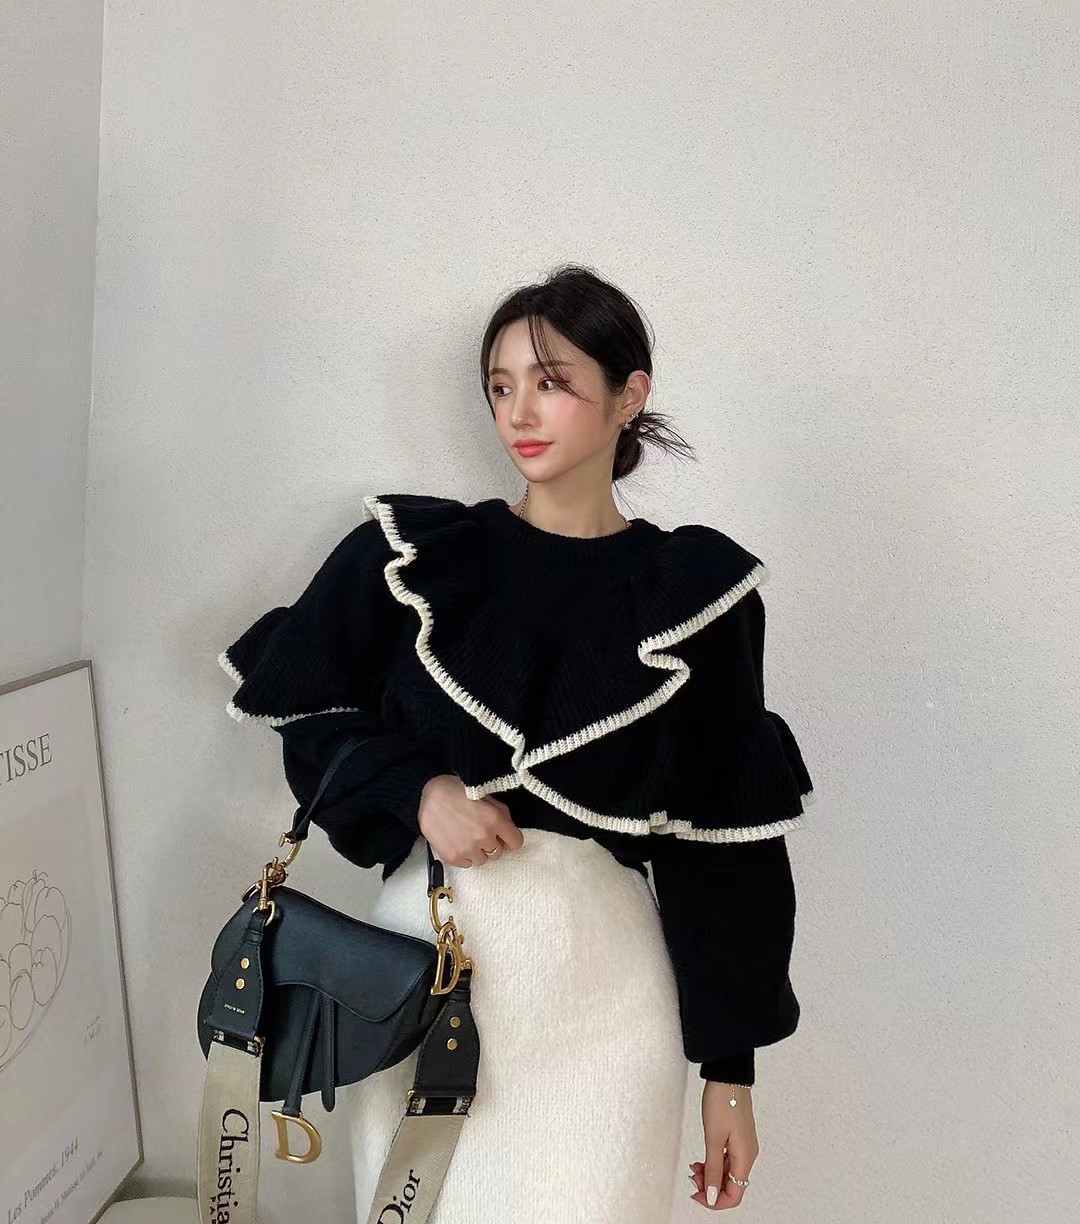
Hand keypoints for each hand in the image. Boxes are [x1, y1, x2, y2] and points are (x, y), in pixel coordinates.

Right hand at [417, 774, 523, 867]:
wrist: (428, 795)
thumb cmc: (457, 790)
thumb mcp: (485, 794)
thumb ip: (501, 813)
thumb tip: (509, 829)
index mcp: (494, 820)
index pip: (516, 842)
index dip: (510, 838)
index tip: (503, 836)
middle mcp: (483, 837)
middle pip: (498, 852)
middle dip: (492, 843)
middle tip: (479, 831)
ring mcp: (467, 849)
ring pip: (482, 860)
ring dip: (478, 850)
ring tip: (466, 835)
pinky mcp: (452, 857)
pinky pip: (467, 864)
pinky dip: (464, 855)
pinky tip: (457, 840)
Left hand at [688, 1081, 758, 1209]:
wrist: (728, 1077)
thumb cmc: (723, 1101)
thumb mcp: (713, 1138)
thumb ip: (713, 1169)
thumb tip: (712, 1196)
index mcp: (745, 1157)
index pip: (735, 1195)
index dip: (715, 1201)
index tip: (698, 1195)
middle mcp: (748, 1154)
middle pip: (732, 1186)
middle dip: (711, 1187)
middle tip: (693, 1179)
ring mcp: (744, 1145)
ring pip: (728, 1173)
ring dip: (711, 1175)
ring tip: (695, 1168)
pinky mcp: (738, 1137)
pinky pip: (727, 1160)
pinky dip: (714, 1164)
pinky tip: (703, 1160)